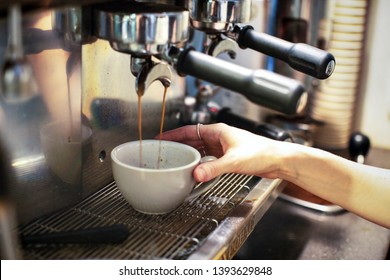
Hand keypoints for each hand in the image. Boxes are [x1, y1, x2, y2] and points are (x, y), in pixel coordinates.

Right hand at [159, 123, 282, 181]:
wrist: (277, 160)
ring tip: (176, 162)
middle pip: (192, 140)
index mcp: (218, 131)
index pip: (190, 130)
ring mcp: (223, 147)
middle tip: (164, 152)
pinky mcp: (228, 157)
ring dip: (188, 155)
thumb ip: (214, 168)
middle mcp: (219, 137)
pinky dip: (199, 163)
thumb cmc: (262, 152)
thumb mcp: (234, 161)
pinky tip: (195, 170)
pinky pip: (208, 158)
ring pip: (199, 149)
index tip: (161, 138)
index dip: (174, 134)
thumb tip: (196, 174)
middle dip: (178, 145)